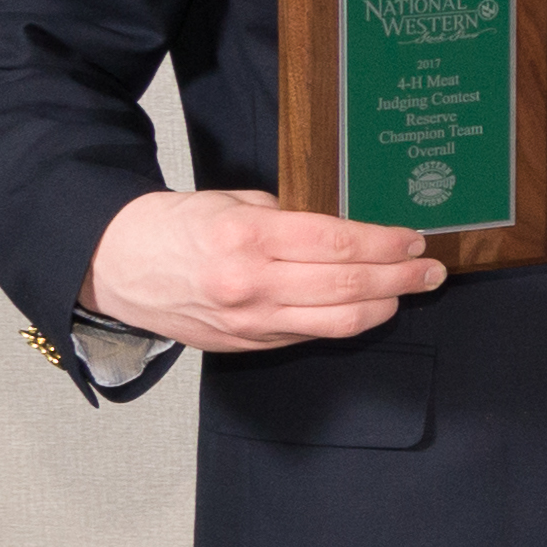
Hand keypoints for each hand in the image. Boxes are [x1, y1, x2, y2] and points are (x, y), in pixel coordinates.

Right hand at [80, 186, 439, 350]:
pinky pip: (312, 335)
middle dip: (400, 278)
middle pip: (347, 286)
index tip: (414, 239)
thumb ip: (288, 215)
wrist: (115, 266)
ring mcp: (251, 320)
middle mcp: (251, 283)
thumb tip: (345, 227)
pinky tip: (369, 308)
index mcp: (247, 238)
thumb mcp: (229, 203)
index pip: (337, 243)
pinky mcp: (248, 343)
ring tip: (411, 290)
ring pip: (338, 322)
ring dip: (385, 306)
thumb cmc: (173, 228)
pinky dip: (347, 322)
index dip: (385, 243)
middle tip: (431, 269)